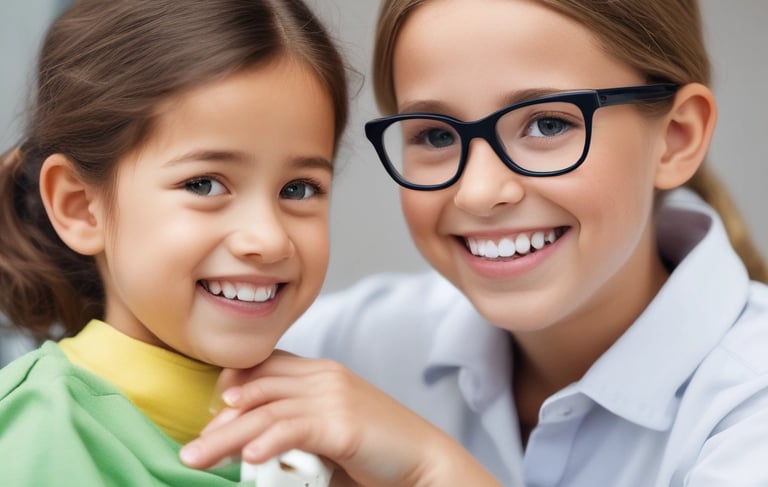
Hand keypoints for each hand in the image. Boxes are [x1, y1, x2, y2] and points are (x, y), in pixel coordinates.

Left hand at [180, 351, 500, 486]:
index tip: (212, 415)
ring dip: (226, 437)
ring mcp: (335, 396)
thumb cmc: (376, 451)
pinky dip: (267, 441)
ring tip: (198, 458)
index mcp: (322, 372)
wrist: (424, 461)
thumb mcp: (331, 428)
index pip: (266, 367)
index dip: (233, 386)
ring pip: (266, 411)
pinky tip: (248, 457)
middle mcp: (325, 377)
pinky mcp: (344, 423)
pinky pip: (294, 429)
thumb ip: (297, 424)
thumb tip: (251, 443)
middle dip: (219, 420)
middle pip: (258, 390)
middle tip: (190, 448)